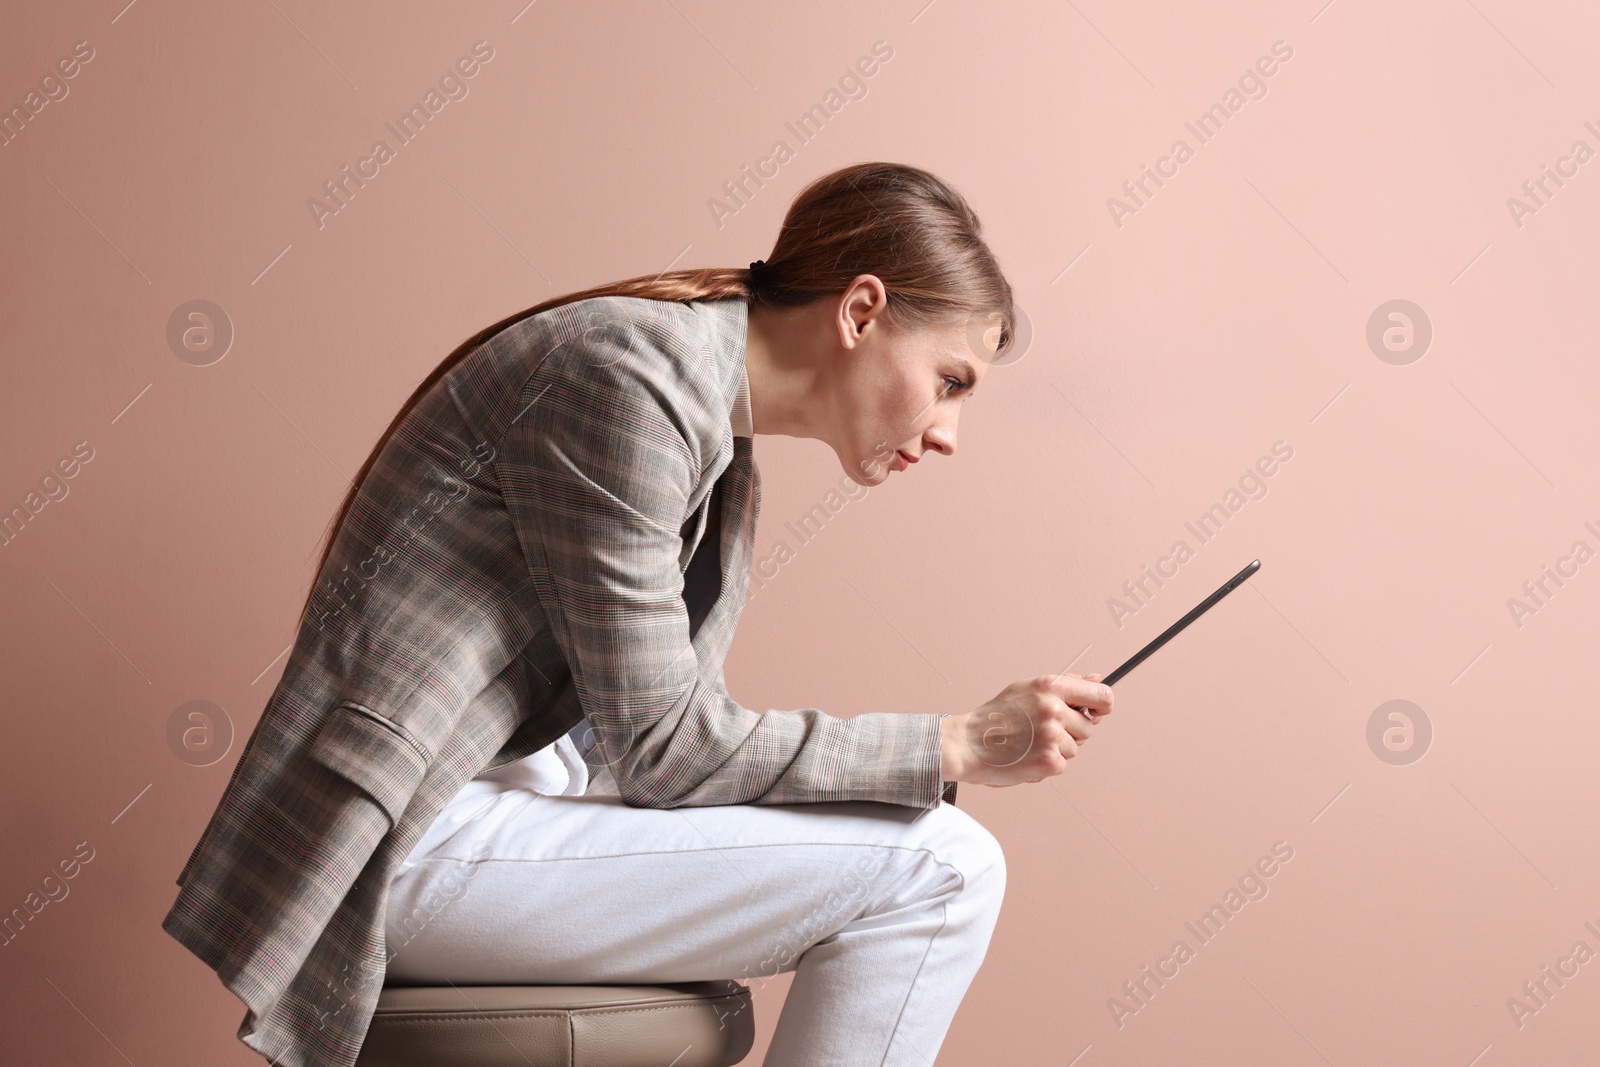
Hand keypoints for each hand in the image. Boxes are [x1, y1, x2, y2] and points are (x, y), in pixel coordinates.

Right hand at [939, 673, 1113, 787]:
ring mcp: (1052, 736)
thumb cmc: (996, 716)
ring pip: (1075, 747)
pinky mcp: (1049, 761)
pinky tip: (1026, 757)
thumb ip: (1066, 684)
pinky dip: (1046, 765)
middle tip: (1039, 730)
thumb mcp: (1028, 688)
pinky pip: (1062, 764)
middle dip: (1071, 731)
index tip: (1096, 712)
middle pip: (1088, 727)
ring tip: (1028, 743)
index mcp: (1051, 686)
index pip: (1103, 696)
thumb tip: (1098, 679)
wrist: (967, 744)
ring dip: (1056, 749)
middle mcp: (1053, 709)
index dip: (1103, 706)